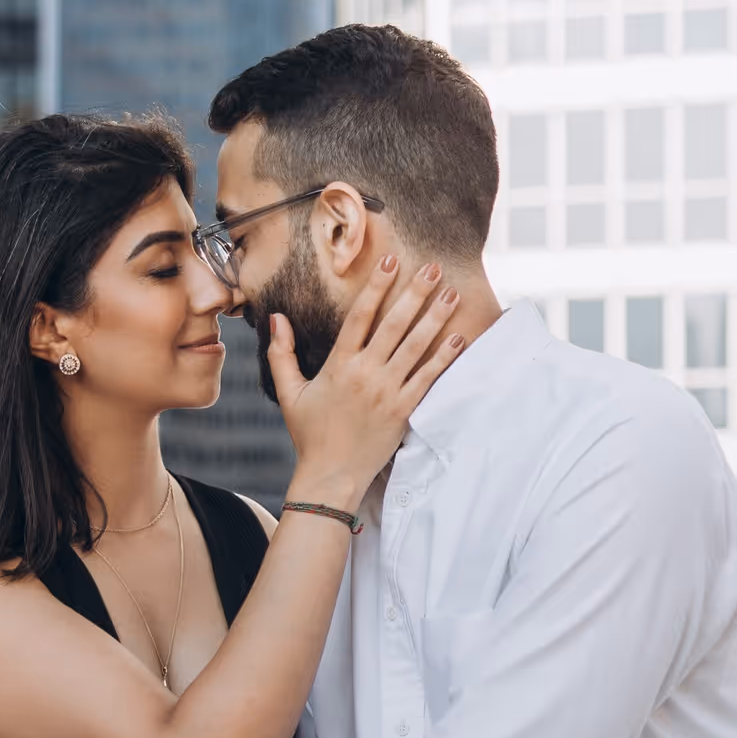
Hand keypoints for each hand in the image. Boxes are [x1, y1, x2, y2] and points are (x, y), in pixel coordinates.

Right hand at [270, 256, 463, 506]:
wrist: (330, 477)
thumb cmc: (310, 434)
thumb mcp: (289, 393)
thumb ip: (281, 353)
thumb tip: (277, 317)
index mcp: (338, 365)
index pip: (360, 316)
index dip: (377, 286)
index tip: (391, 260)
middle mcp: (365, 374)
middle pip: (395, 324)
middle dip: (416, 292)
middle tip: (434, 267)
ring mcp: (387, 392)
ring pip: (416, 346)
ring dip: (436, 317)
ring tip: (452, 293)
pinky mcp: (404, 411)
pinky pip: (428, 378)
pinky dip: (445, 357)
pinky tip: (459, 337)